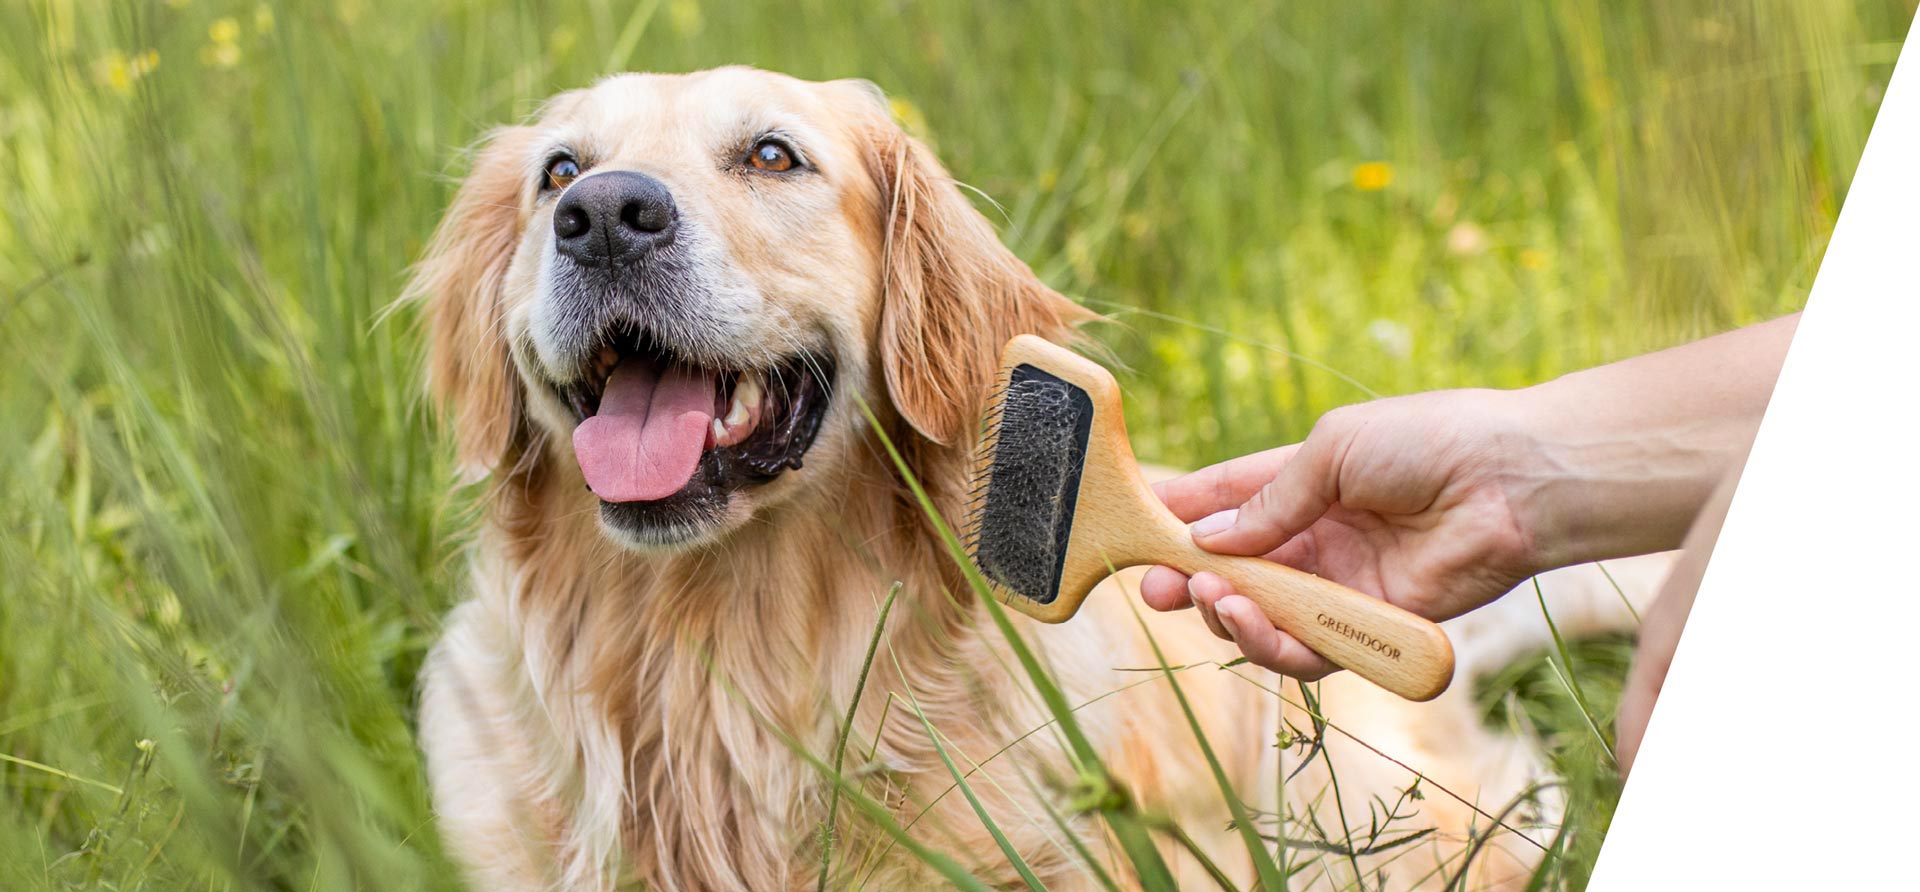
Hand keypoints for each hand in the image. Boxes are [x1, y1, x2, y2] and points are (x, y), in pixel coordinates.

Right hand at [1141, 390, 1550, 678]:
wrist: (1513, 480)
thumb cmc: (1429, 440)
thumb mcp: (1332, 449)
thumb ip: (1269, 498)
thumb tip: (1206, 539)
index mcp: (1306, 482)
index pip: (1229, 502)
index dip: (1182, 516)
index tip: (1137, 527)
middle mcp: (1318, 537)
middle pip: (1237, 570)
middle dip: (1190, 580)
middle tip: (1155, 587)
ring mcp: (1342, 585)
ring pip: (1264, 617)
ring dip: (1226, 612)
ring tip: (1208, 598)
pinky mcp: (1371, 627)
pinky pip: (1308, 649)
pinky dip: (1271, 641)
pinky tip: (1246, 618)